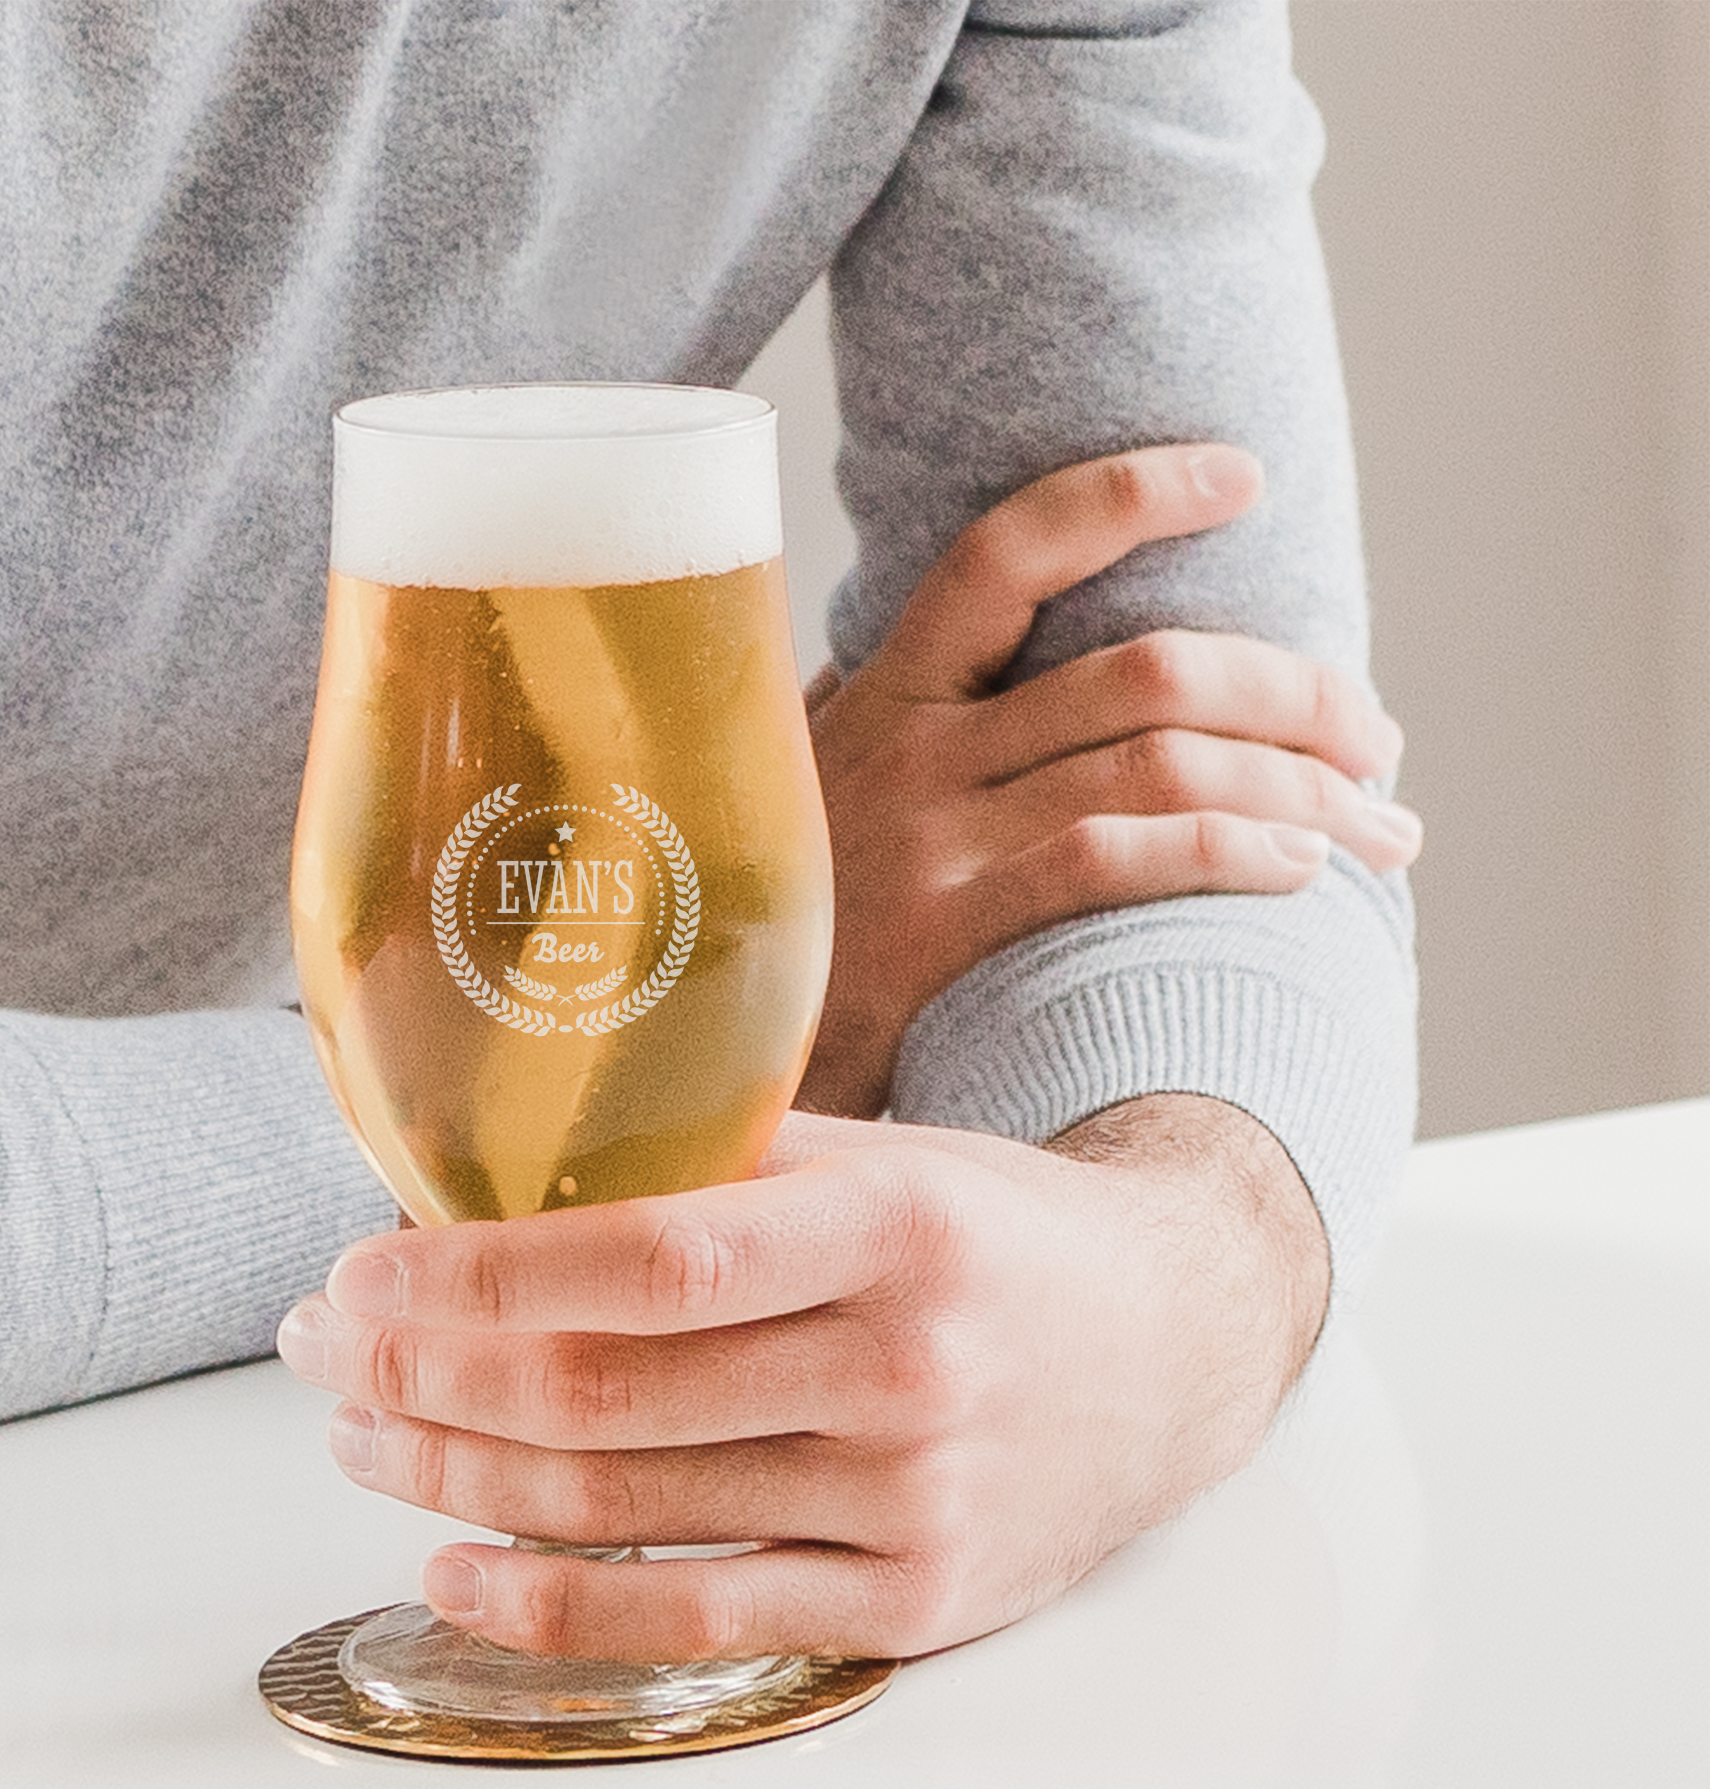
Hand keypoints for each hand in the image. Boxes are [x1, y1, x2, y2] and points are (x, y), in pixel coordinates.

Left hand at [275, 1093, 1325, 1661]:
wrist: (1174, 1346)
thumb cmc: (996, 1238)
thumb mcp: (886, 1160)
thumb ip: (721, 1165)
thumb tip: (506, 1178)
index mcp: (896, 1227)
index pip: (651, 1259)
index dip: (481, 1273)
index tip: (360, 1271)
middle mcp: (907, 1368)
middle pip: (610, 1395)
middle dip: (428, 1376)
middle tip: (327, 1356)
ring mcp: (912, 1502)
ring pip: (628, 1509)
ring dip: (459, 1478)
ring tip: (368, 1440)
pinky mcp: (913, 1603)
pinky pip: (699, 1619)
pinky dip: (552, 1606)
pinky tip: (454, 1569)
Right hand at [802, 444, 1420, 1115]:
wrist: (678, 1045)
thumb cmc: (771, 918)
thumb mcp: (808, 788)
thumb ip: (884, 720)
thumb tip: (984, 666)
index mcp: (885, 692)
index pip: (1009, 549)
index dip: (1130, 492)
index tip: (1242, 475)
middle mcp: (911, 746)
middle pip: (1146, 669)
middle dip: (1296, 691)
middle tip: (1378, 736)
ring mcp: (929, 838)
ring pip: (1159, 765)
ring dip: (1301, 787)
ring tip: (1379, 822)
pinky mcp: (943, 931)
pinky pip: (1116, 862)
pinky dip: (1230, 854)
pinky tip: (1298, 870)